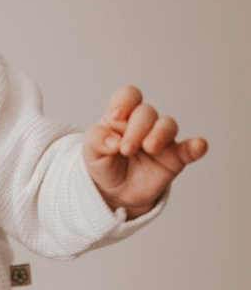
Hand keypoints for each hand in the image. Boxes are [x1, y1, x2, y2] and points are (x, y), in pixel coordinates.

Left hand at [83, 86, 207, 217]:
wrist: (115, 193)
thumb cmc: (103, 164)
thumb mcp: (90, 152)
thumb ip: (96, 140)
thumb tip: (113, 141)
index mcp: (121, 116)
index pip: (129, 96)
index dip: (124, 102)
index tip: (115, 116)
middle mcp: (143, 123)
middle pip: (146, 112)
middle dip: (136, 129)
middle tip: (126, 149)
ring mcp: (161, 139)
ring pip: (167, 125)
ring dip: (160, 133)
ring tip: (150, 148)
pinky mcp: (174, 158)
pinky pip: (188, 149)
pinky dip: (195, 146)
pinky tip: (199, 145)